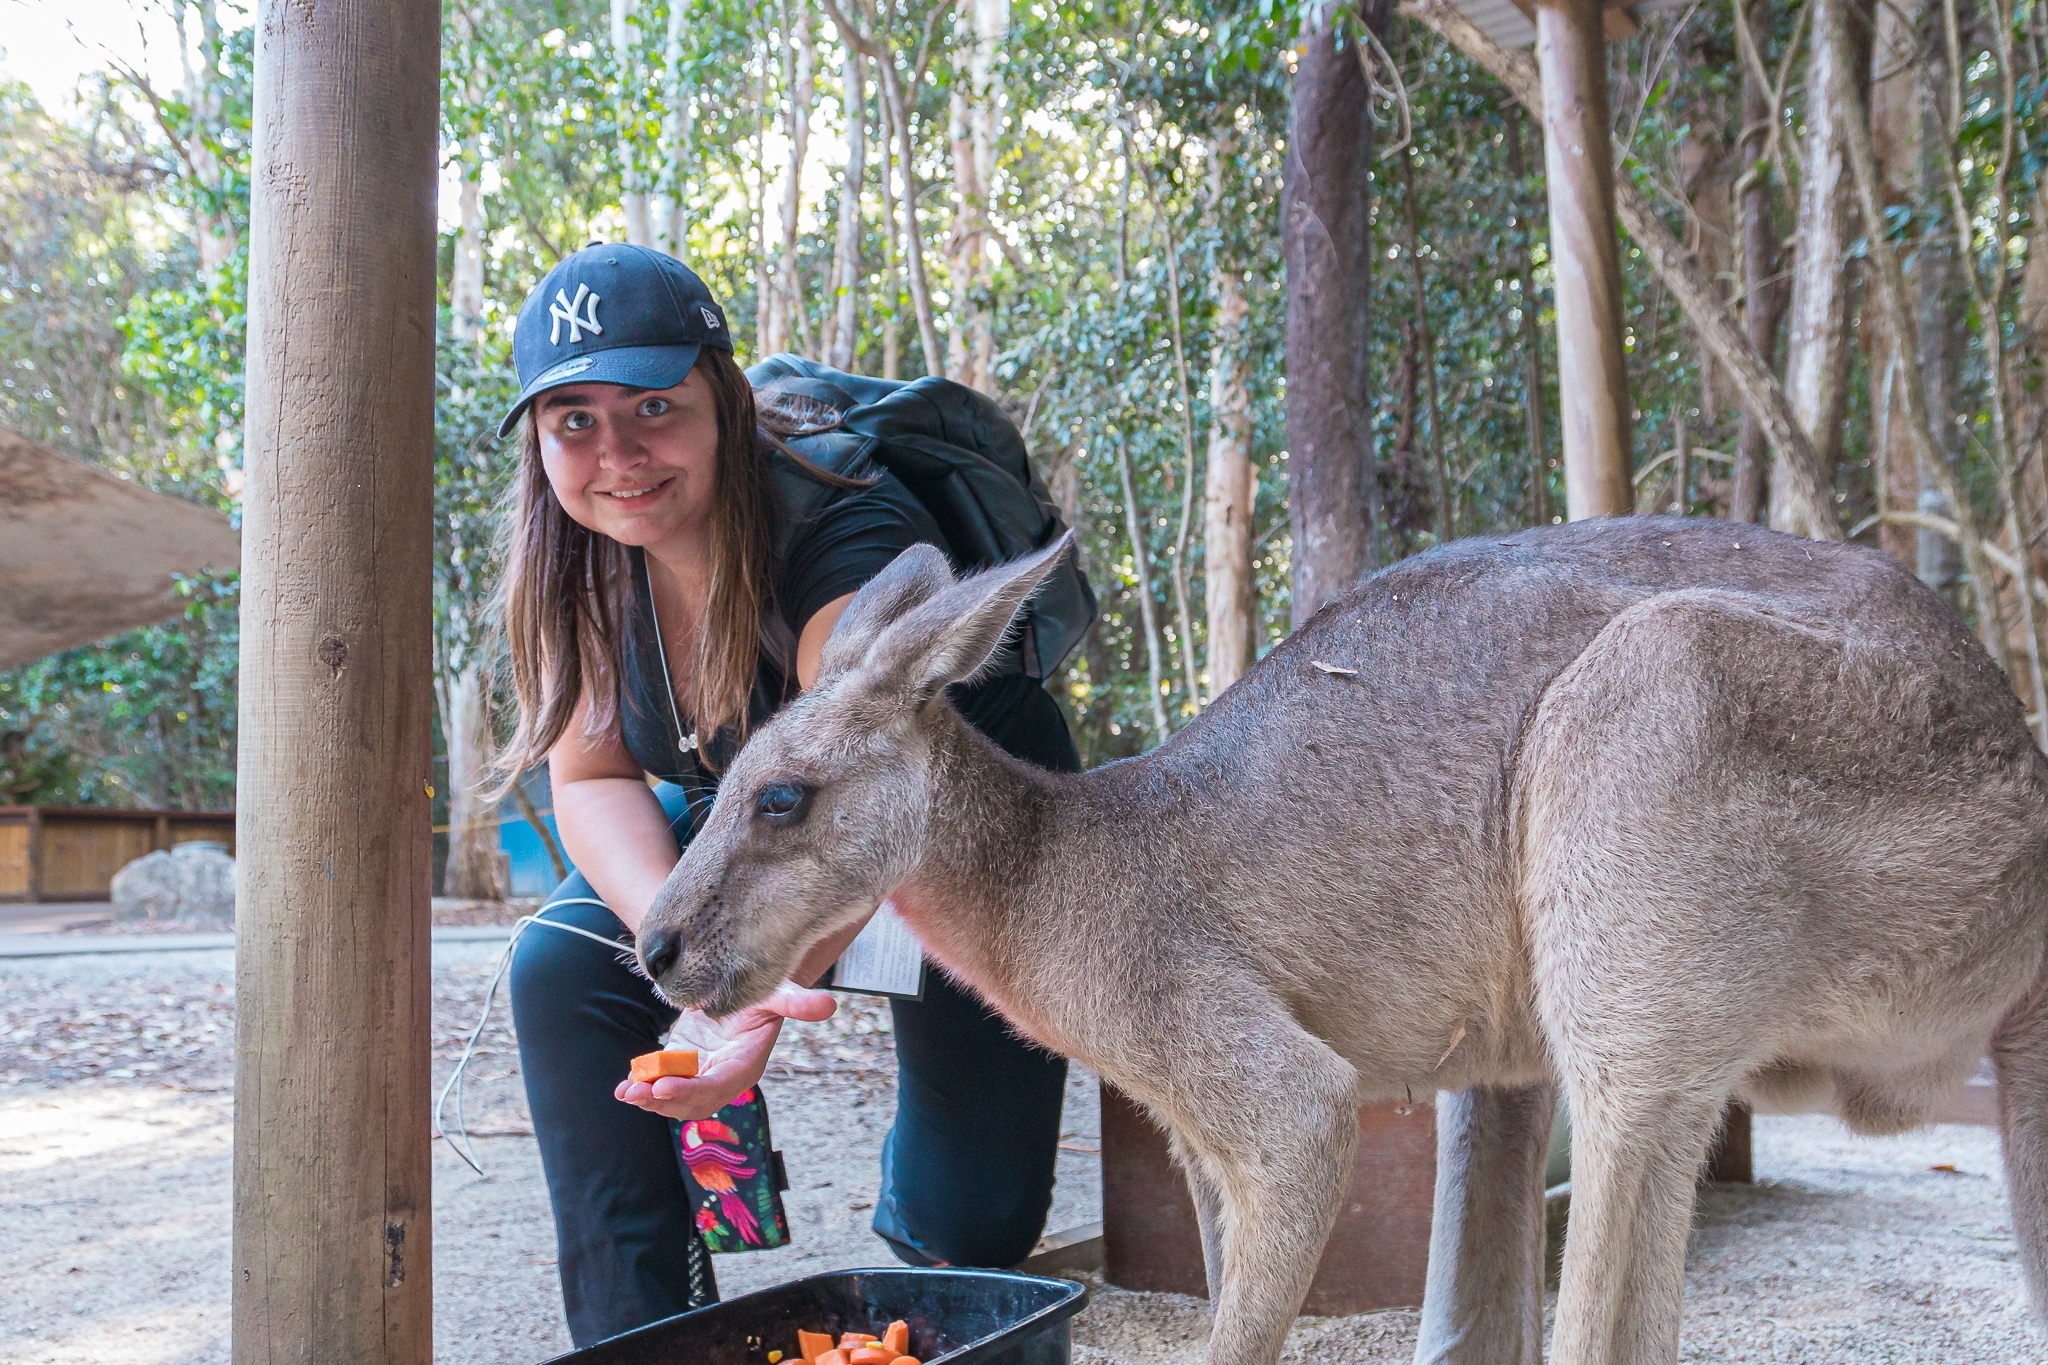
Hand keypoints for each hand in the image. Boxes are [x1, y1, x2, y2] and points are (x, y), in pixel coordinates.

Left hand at [613, 982, 836, 1120]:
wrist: (741, 983)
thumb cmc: (761, 987)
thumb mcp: (777, 991)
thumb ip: (798, 1002)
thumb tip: (829, 1005)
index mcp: (746, 1065)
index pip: (718, 1086)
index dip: (691, 1090)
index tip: (663, 1085)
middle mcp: (723, 1075)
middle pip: (694, 1101)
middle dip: (665, 1101)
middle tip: (637, 1093)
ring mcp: (701, 1073)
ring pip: (674, 1097)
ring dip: (650, 1098)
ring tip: (626, 1091)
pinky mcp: (683, 1065)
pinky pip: (662, 1083)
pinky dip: (644, 1087)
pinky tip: (623, 1087)